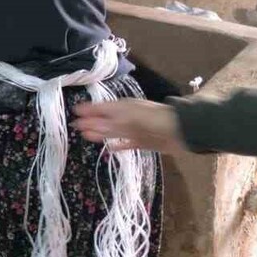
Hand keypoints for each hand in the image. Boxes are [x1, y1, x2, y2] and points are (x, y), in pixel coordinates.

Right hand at [72, 99, 187, 155]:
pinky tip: (110, 149)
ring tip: (87, 136)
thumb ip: (108, 124)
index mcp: (123, 107)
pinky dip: (118, 146)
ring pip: (114, 132)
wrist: (182, 131)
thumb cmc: (154, 121)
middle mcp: (127, 117)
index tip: (74, 112)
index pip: (101, 108)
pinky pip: (127, 144)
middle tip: (75, 126)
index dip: (88, 110)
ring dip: (101, 134)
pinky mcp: (143, 142)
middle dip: (91, 122)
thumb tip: (87, 126)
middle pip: (105, 120)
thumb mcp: (128, 120)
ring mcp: (135, 130)